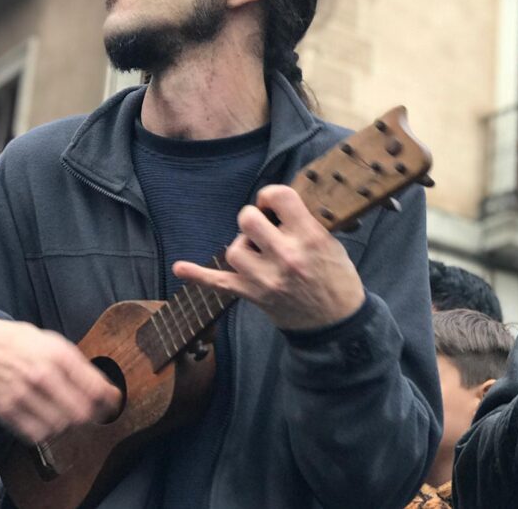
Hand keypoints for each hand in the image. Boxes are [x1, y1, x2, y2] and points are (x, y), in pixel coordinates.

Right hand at [0, 319, 120, 442]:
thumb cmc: (23, 344)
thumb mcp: (56, 343)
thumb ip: (80, 367)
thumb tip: (106, 391)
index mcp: (58, 355)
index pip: (94, 388)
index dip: (109, 400)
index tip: (112, 402)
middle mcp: (41, 375)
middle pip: (79, 413)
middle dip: (91, 416)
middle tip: (93, 414)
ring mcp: (21, 395)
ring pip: (59, 427)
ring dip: (68, 426)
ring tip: (68, 416)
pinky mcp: (5, 410)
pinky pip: (34, 434)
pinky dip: (46, 433)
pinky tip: (47, 422)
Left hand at [173, 184, 365, 330]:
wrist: (335, 323)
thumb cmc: (336, 278)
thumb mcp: (331, 242)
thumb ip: (304, 223)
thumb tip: (276, 205)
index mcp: (309, 237)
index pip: (278, 197)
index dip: (271, 195)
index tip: (274, 203)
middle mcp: (285, 256)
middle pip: (248, 219)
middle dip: (254, 218)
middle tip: (265, 226)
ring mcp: (265, 278)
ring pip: (234, 248)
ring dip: (244, 245)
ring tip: (259, 252)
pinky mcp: (253, 295)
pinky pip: (219, 282)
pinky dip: (198, 274)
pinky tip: (180, 267)